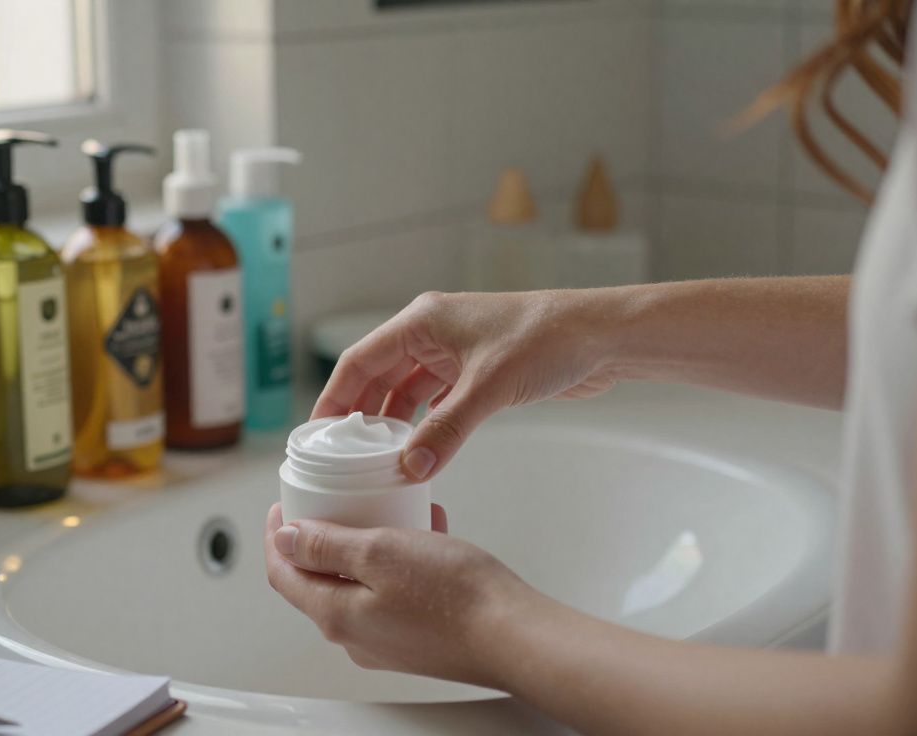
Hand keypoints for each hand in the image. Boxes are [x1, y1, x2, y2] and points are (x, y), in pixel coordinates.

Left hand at [264, 503, 536, 688]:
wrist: (513, 635)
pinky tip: (424, 534)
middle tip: (331, 502)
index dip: (277, 537)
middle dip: (322, 537)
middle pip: (319, 580)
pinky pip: (393, 593)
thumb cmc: (454, 597)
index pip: (283, 574)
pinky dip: (399, 560)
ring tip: (388, 510)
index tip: (282, 506)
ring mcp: (388, 641)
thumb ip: (327, 547)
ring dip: (367, 544)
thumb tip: (286, 540)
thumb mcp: (380, 552)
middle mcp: (356, 637)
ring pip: (360, 584)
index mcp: (336, 616)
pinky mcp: (418, 638)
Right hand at [312, 290, 619, 480]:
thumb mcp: (489, 388)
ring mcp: (454, 352)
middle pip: (377, 377)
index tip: (315, 433)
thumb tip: (411, 469)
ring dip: (391, 423)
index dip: (333, 397)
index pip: (359, 361)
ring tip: (374, 459)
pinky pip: (434, 400)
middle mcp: (432, 333)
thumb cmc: (548, 339)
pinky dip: (422, 424)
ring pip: (405, 391)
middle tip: (339, 455)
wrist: (601, 336)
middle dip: (359, 415)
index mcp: (422, 322)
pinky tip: (416, 450)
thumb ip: (446, 431)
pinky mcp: (476, 371)